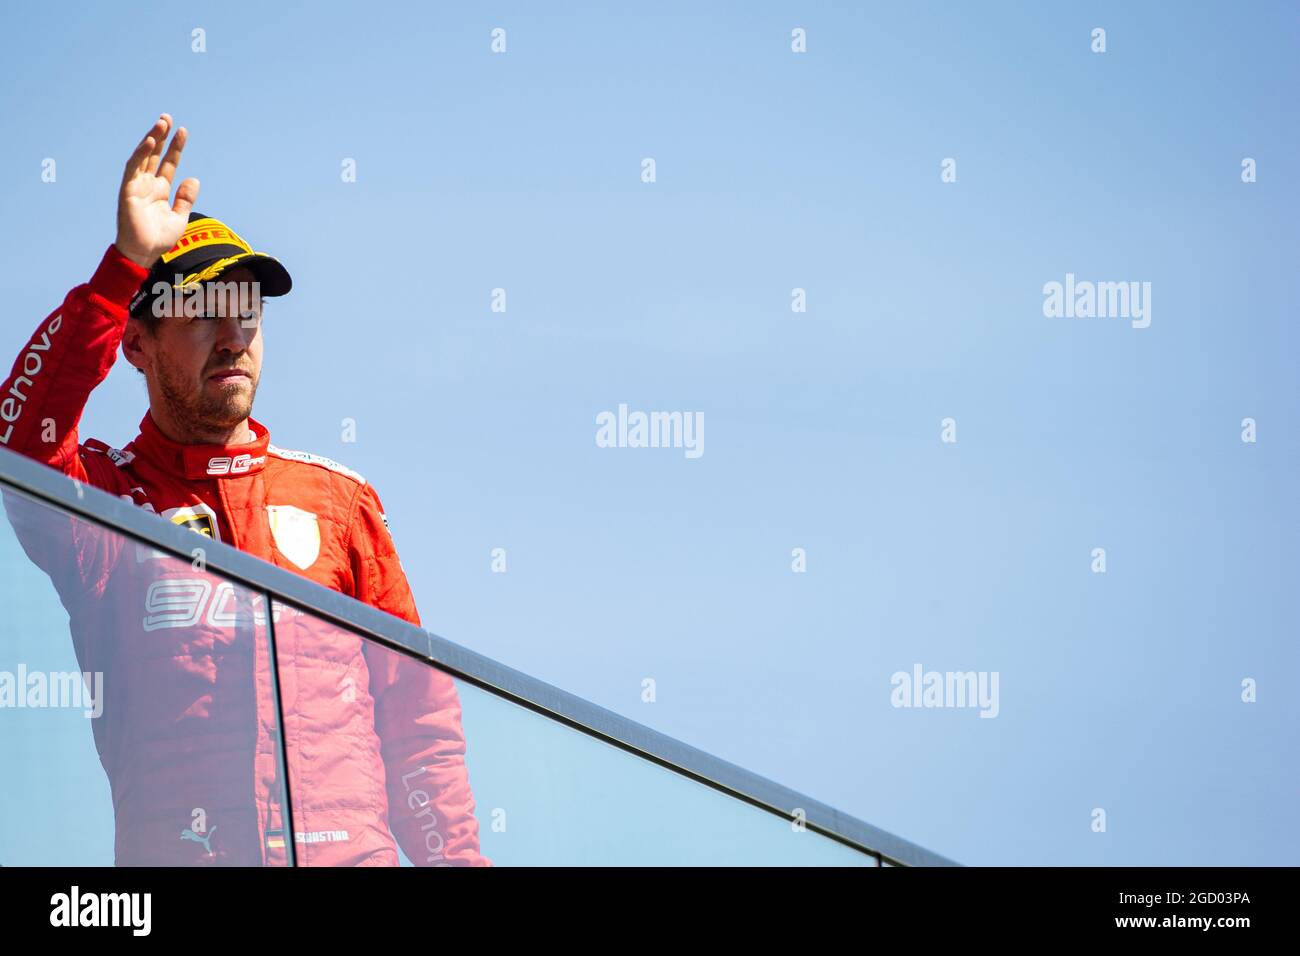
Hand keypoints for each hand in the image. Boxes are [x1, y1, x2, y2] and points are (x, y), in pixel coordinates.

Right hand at [115, 114, 199, 268]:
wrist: (144, 253)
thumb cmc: (159, 239)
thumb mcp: (179, 217)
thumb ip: (185, 198)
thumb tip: (193, 179)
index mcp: (160, 190)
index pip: (168, 163)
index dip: (175, 148)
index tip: (183, 131)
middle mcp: (147, 184)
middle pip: (155, 155)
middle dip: (162, 136)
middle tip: (168, 118)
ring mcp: (137, 186)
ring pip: (144, 157)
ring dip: (152, 139)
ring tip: (162, 123)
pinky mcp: (128, 191)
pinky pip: (133, 169)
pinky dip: (141, 155)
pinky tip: (150, 142)